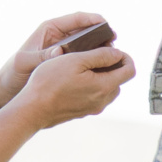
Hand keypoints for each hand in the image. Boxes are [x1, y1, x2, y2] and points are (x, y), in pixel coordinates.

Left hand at [0, 12, 108, 105]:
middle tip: (113, 42)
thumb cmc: (14, 72)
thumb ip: (40, 56)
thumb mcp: (23, 62)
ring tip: (113, 56)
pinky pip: (87, 58)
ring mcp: (67, 50)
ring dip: (102, 48)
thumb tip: (59, 51)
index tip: (105, 24)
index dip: (92, 19)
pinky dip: (96, 60)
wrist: (10, 87)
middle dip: (102, 34)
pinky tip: (105, 68)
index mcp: (50, 29)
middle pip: (87, 30)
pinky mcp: (69, 63)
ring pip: (90, 44)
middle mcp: (61, 37)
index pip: (76, 19)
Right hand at [11, 42, 134, 128]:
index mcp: (103, 87)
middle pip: (119, 80)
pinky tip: (74, 80)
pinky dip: (91, 86)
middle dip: (112, 66)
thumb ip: (100, 55)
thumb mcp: (75, 60)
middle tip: (95, 55)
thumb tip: (118, 53)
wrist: (32, 109)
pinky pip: (95, 97)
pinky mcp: (82, 112)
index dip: (125, 57)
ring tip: (82, 66)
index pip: (130, 71)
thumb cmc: (50, 82)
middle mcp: (102, 101)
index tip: (112, 49)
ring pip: (107, 89)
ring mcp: (92, 108)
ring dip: (101, 76)